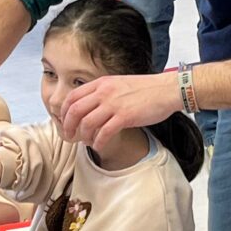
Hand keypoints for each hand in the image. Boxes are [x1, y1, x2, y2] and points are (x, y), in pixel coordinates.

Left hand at [61, 72, 182, 149]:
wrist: (167, 90)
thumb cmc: (145, 89)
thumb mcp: (118, 84)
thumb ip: (103, 92)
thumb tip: (90, 106)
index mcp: (101, 83)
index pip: (72, 97)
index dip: (64, 112)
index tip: (64, 122)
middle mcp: (104, 92)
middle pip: (75, 111)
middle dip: (68, 126)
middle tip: (70, 136)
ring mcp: (114, 104)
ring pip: (87, 123)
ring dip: (84, 137)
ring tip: (87, 143)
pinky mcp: (125, 117)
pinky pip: (104, 133)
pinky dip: (98, 143)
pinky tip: (99, 147)